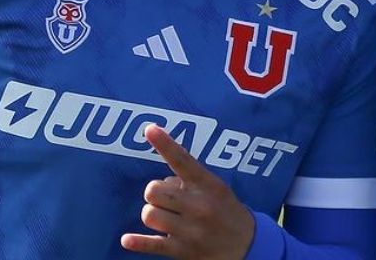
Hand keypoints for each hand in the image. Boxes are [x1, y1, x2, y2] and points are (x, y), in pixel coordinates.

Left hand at [121, 125, 254, 258]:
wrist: (247, 246)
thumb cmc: (226, 210)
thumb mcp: (216, 188)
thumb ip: (191, 181)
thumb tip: (161, 182)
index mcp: (207, 185)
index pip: (183, 160)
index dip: (165, 144)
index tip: (149, 128)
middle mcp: (198, 205)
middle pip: (153, 190)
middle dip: (154, 193)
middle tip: (165, 200)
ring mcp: (190, 230)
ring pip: (149, 214)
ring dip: (152, 214)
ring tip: (165, 219)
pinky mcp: (182, 251)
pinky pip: (152, 245)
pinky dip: (137, 242)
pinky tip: (128, 240)